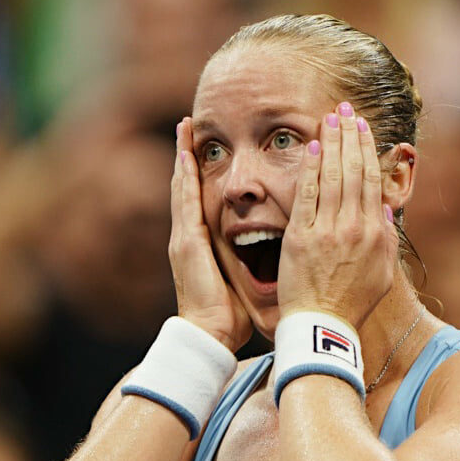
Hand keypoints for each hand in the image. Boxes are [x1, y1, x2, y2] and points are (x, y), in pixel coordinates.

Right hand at [169, 117, 252, 350]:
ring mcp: (184, 238)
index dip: (202, 174)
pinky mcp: (187, 243)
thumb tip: (276, 256)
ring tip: (185, 128)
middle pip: (188, 187)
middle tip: (190, 124)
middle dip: (188, 155)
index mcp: (201, 245)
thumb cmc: (227, 317)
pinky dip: (184, 178)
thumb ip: (252, 263)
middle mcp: (189, 237)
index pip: (202, 201)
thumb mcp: (242, 281)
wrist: (208, 335)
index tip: (205, 148)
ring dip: (183, 156)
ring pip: (183, 188)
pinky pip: (185, 204)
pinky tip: (185, 155)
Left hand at [278, 103, 398, 327]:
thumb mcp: (382, 273)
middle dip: (349, 136)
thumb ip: (386, 239)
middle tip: (345, 109)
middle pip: (354, 171)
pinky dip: (310, 169)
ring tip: (329, 118)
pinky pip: (307, 196)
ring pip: (332, 176)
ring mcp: (328, 231)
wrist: (323, 327)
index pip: (372, 181)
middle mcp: (355, 228)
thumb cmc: (351, 304)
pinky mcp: (301, 238)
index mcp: (376, 234)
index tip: (362, 128)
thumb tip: (385, 208)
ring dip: (331, 143)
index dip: (367, 150)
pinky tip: (311, 147)